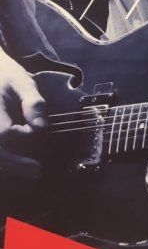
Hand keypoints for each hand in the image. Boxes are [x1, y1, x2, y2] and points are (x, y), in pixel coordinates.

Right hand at [0, 47, 45, 178]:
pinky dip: (5, 160)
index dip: (23, 135)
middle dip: (16, 162)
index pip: (5, 133)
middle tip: (38, 170)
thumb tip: (42, 127)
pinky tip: (18, 166)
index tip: (39, 129)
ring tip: (32, 172)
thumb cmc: (5, 76)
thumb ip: (33, 102)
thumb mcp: (22, 82)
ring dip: (10, 165)